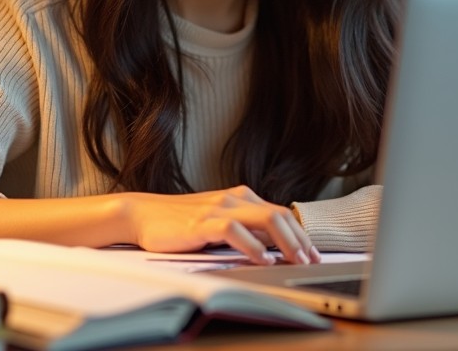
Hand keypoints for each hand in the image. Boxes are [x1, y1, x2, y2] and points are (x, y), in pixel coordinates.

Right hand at [121, 185, 322, 265]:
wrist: (143, 214)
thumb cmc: (181, 222)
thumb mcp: (219, 221)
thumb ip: (245, 228)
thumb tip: (276, 246)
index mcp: (241, 197)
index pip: (281, 213)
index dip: (302, 234)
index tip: (314, 253)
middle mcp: (235, 198)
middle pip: (280, 215)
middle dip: (301, 240)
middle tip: (312, 261)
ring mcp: (220, 208)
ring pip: (266, 220)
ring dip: (287, 242)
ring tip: (297, 261)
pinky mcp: (204, 222)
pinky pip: (236, 231)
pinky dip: (254, 246)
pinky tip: (263, 259)